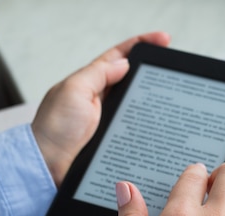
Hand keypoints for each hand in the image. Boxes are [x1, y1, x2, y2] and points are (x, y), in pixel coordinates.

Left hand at [31, 32, 170, 186]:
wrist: (50, 167)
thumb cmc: (55, 129)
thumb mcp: (73, 90)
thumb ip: (98, 74)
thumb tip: (124, 63)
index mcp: (90, 82)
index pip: (119, 56)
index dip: (141, 45)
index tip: (164, 40)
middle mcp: (101, 100)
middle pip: (132, 79)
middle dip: (152, 72)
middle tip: (172, 69)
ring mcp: (110, 120)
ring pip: (138, 104)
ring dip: (154, 100)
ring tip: (173, 95)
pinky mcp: (116, 140)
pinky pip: (138, 128)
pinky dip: (150, 125)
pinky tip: (162, 124)